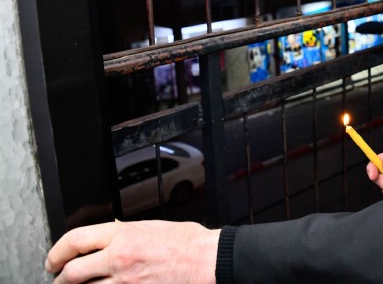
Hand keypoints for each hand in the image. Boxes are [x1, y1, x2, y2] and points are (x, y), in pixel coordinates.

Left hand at [45, 220, 219, 282]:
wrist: (207, 260)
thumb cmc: (187, 242)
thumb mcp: (152, 226)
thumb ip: (126, 232)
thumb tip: (110, 236)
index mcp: (123, 234)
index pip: (75, 240)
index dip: (57, 251)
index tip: (54, 259)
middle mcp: (120, 258)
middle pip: (72, 272)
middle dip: (60, 279)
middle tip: (58, 280)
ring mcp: (126, 281)